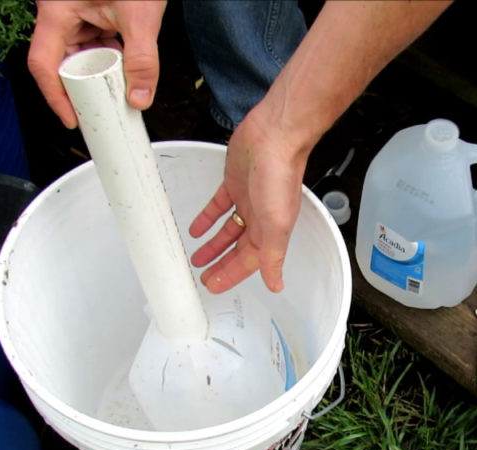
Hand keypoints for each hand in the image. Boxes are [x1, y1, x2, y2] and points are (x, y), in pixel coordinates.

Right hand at [28, 0, 166, 127]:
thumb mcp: (140, 17)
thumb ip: (142, 60)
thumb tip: (139, 98)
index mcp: (57, 11)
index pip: (44, 64)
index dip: (55, 96)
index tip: (71, 118)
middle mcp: (61, 14)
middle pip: (61, 62)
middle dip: (81, 87)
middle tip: (99, 110)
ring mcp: (76, 14)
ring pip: (79, 55)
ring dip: (98, 72)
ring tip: (116, 91)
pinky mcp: (91, 14)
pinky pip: (93, 43)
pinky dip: (108, 58)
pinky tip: (123, 67)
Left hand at [188, 107, 307, 293]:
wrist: (274, 136)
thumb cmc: (280, 174)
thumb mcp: (276, 223)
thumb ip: (273, 255)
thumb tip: (276, 283)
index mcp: (271, 231)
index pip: (248, 263)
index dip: (231, 276)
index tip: (215, 286)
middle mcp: (260, 219)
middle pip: (236, 250)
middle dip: (221, 265)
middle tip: (205, 278)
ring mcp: (247, 201)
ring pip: (226, 231)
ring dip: (213, 245)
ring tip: (197, 258)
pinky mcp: (233, 184)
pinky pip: (218, 207)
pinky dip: (207, 218)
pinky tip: (197, 228)